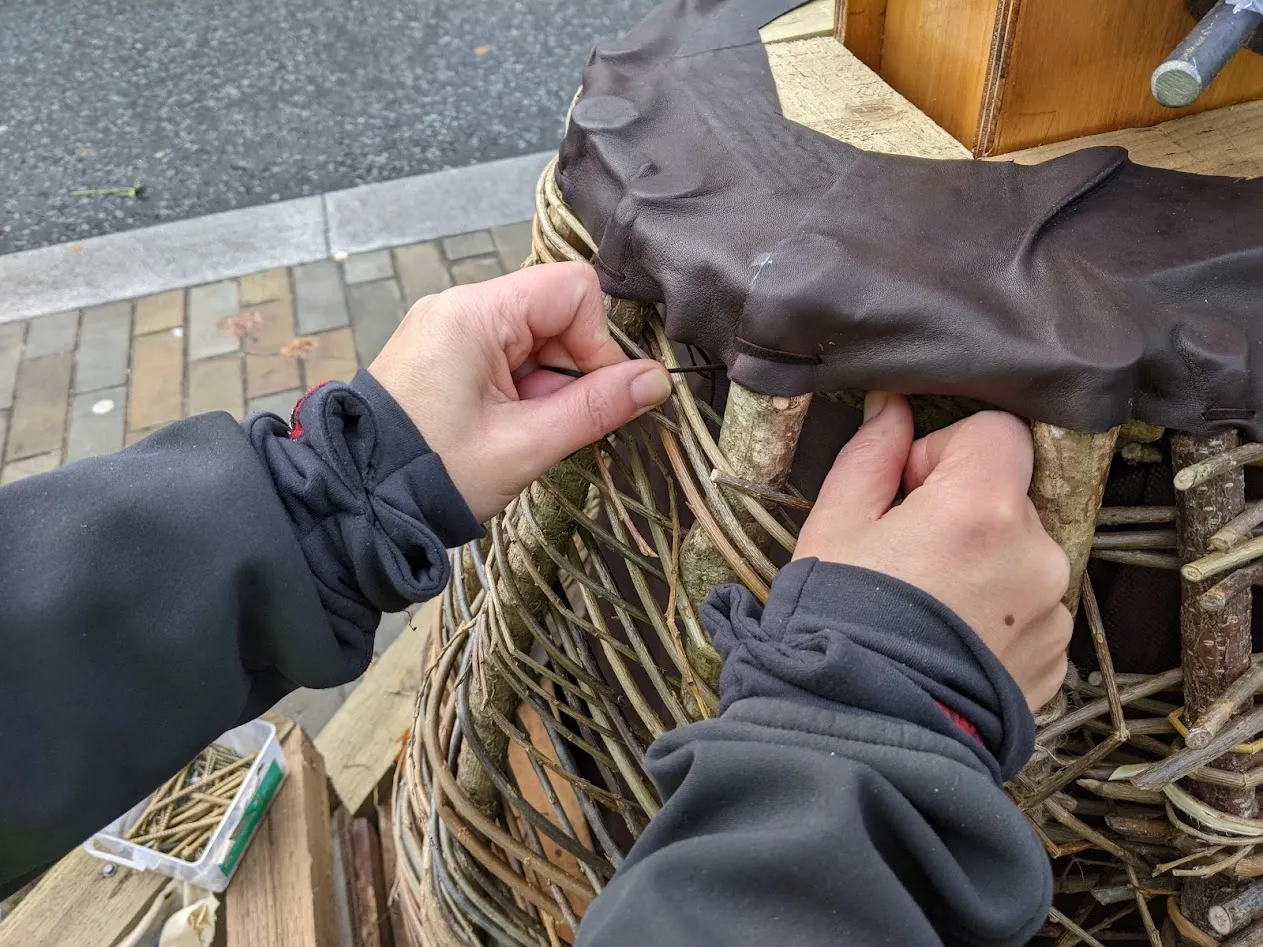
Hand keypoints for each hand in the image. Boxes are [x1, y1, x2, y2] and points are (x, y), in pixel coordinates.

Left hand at [369, 262, 670, 522]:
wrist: (355, 505)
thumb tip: (656, 381)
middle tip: (551, 424)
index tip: (594, 397)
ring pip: (534, 339)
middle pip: (554, 313)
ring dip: (546, 385)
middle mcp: (459, 308)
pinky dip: (521, 391)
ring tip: (521, 434)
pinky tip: (506, 429)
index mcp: (473, 314)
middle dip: (570, 369)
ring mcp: (448, 330)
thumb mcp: (524, 446)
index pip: (572, 290)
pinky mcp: (443, 356)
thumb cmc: (430, 475)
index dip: (597, 342)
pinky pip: (505, 357)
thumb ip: (595, 408)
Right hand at [794, 392, 1071, 708]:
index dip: (945, 451)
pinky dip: (995, 614)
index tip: (906, 492)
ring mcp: (1051, 611)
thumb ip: (871, 456)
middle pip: (1009, 496)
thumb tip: (893, 410)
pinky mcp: (1054, 658)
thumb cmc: (840, 623)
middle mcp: (1037, 554)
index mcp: (984, 508)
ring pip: (1019, 554)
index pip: (996, 431)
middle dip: (962, 511)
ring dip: (981, 564)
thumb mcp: (834, 526)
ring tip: (926, 609)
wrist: (864, 731)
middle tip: (907, 557)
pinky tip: (947, 641)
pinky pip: (1028, 608)